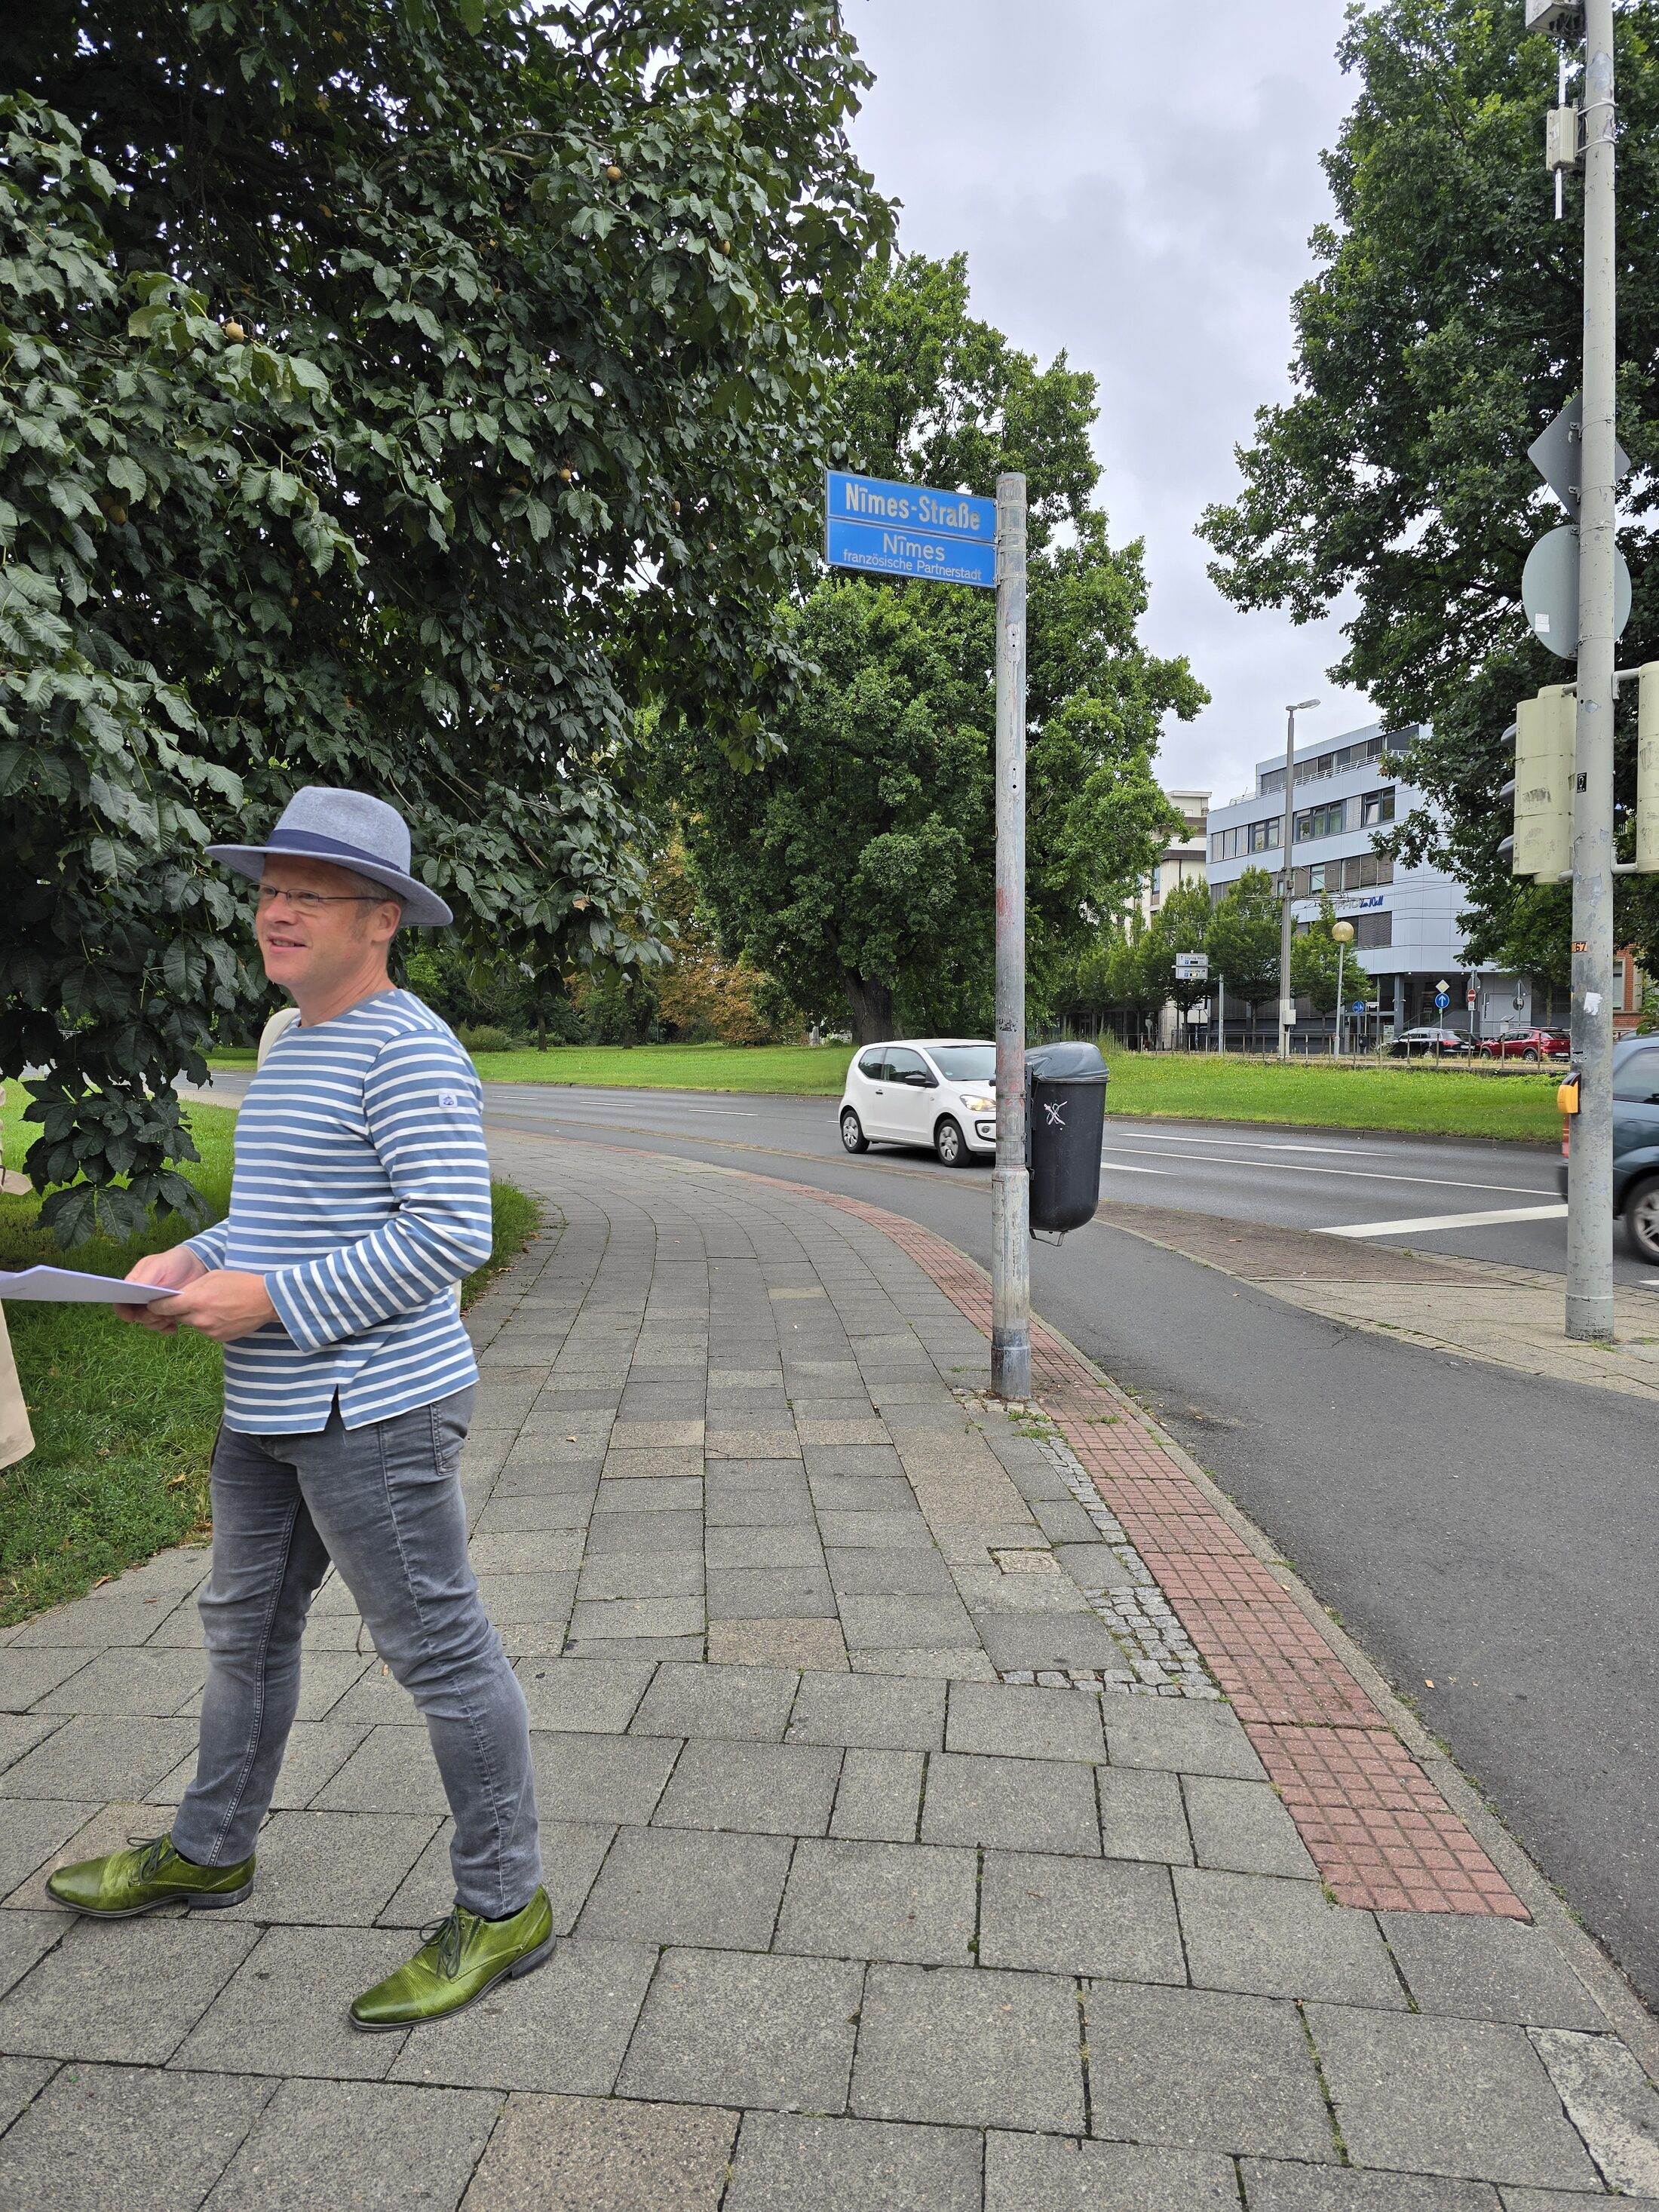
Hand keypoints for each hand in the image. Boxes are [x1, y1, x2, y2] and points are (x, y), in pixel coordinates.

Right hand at [118, 1246, 207, 1332]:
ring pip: (149, 1323)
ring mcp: (157, 1307)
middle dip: (146, 1318)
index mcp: (135, 1285)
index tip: (130, 1317)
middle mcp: (143, 1298)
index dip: (122, 1311)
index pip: (121, 1301)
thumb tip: (130, 1292)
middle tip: (159, 1314)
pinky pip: (163, 1327)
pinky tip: (174, 1326)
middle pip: (136, 1315)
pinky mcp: (170, 1313)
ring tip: (169, 1317)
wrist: (197, 1265)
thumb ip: (144, 1279)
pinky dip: (167, 1329)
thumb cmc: (173, 1262)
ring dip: (157, 1323)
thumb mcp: (157, 1266)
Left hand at [160, 1270, 278, 1342]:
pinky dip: (210, 1323)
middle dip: (179, 1310)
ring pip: (193, 1323)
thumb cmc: (240, 1282)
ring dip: (196, 1316)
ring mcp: (208, 1331)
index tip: (155, 1303)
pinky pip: (206, 1330)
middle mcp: (198, 1318)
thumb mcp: (212, 1277)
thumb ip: (191, 1288)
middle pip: (177, 1316)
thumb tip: (179, 1297)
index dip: (156, 1305)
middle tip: (193, 1301)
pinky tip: (223, 1314)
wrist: (266, 1300)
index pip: (162, 1308)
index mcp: (194, 1300)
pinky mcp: (218, 1338)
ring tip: (214, 1306)